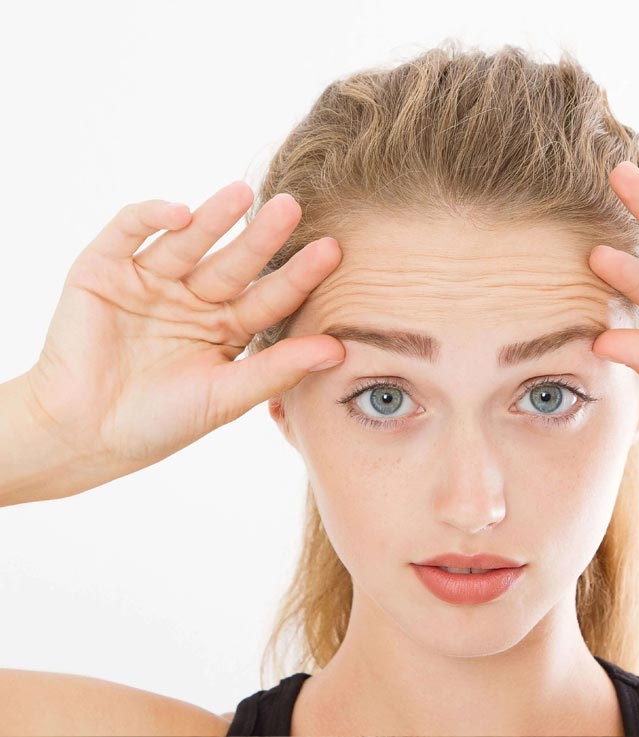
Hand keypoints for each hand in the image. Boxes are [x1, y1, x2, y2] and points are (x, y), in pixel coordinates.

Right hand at [22, 182, 344, 478]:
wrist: (82, 434)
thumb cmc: (158, 422)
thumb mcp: (225, 397)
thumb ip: (277, 370)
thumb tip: (339, 350)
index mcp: (227, 327)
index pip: (269, 296)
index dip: (298, 275)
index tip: (332, 251)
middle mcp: (194, 298)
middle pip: (235, 262)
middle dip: (262, 237)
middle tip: (292, 207)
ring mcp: (151, 280)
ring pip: (188, 240)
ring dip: (213, 216)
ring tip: (242, 194)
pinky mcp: (105, 268)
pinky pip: (129, 231)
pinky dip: (150, 216)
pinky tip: (179, 213)